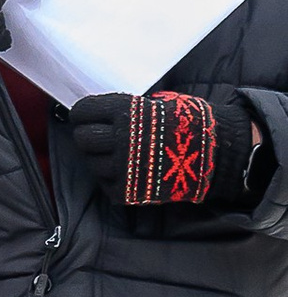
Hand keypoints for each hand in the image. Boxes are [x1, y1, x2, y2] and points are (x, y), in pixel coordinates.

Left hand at [67, 87, 269, 216]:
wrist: (215, 154)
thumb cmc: (188, 123)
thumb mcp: (157, 103)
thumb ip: (128, 109)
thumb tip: (101, 113)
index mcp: (125, 112)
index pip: (83, 111)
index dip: (82, 114)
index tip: (85, 116)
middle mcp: (119, 139)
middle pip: (82, 138)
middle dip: (87, 135)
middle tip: (98, 134)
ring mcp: (120, 169)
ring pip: (91, 162)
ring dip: (100, 157)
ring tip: (119, 153)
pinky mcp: (123, 192)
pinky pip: (103, 182)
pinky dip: (110, 176)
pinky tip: (127, 169)